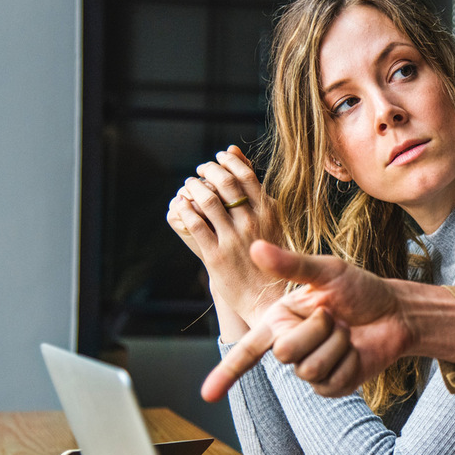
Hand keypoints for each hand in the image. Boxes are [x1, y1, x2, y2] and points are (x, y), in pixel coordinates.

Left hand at [166, 145, 284, 329]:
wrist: (269, 297)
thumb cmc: (272, 258)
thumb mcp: (273, 222)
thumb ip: (258, 194)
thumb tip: (240, 158)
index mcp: (269, 213)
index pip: (246, 175)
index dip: (229, 162)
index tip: (219, 157)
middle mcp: (252, 223)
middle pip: (225, 183)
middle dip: (209, 170)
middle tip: (200, 169)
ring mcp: (234, 239)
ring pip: (208, 201)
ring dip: (193, 187)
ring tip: (189, 185)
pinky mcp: (216, 256)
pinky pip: (195, 225)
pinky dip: (185, 210)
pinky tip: (181, 205)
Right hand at [200, 240, 454, 401]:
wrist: (395, 312)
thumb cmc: (361, 289)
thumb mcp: (328, 271)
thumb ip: (292, 264)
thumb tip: (256, 247)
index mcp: (280, 320)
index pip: (247, 350)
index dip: (226, 373)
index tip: (206, 395)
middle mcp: (290, 346)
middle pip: (284, 352)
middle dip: (316, 329)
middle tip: (335, 316)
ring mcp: (310, 368)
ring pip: (308, 368)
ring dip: (336, 345)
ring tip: (347, 332)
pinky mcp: (332, 385)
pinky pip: (329, 382)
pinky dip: (348, 361)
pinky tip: (355, 351)